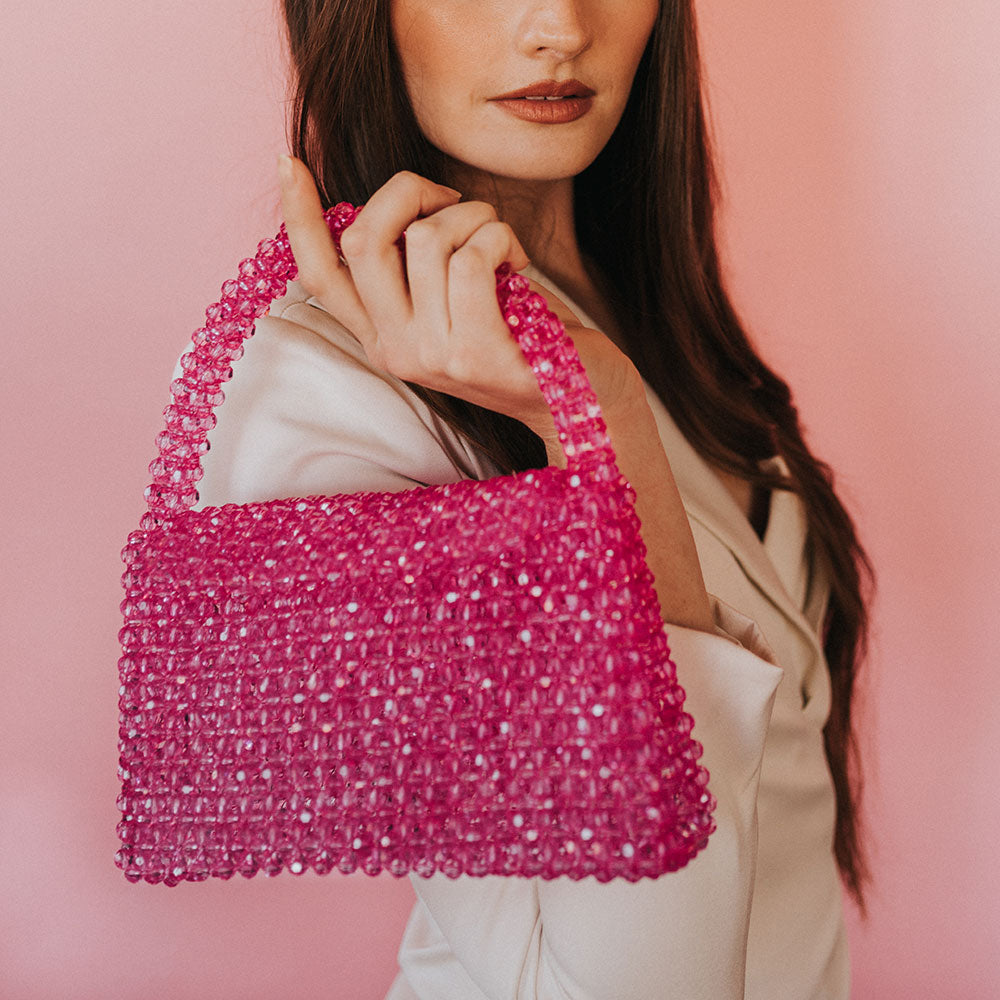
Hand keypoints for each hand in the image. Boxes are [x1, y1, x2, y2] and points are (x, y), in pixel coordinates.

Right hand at [276, 157, 641, 445]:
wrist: (580, 400)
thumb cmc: (522, 335)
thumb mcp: (456, 303)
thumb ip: (416, 268)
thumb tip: (400, 202)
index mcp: (382, 336)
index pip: (319, 275)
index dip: (298, 215)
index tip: (289, 162)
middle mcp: (395, 350)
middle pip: (362, 239)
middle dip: (408, 190)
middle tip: (453, 199)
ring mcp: (431, 356)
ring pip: (426, 238)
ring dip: (475, 217)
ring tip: (503, 246)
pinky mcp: (474, 353)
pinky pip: (471, 257)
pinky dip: (501, 239)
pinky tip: (520, 264)